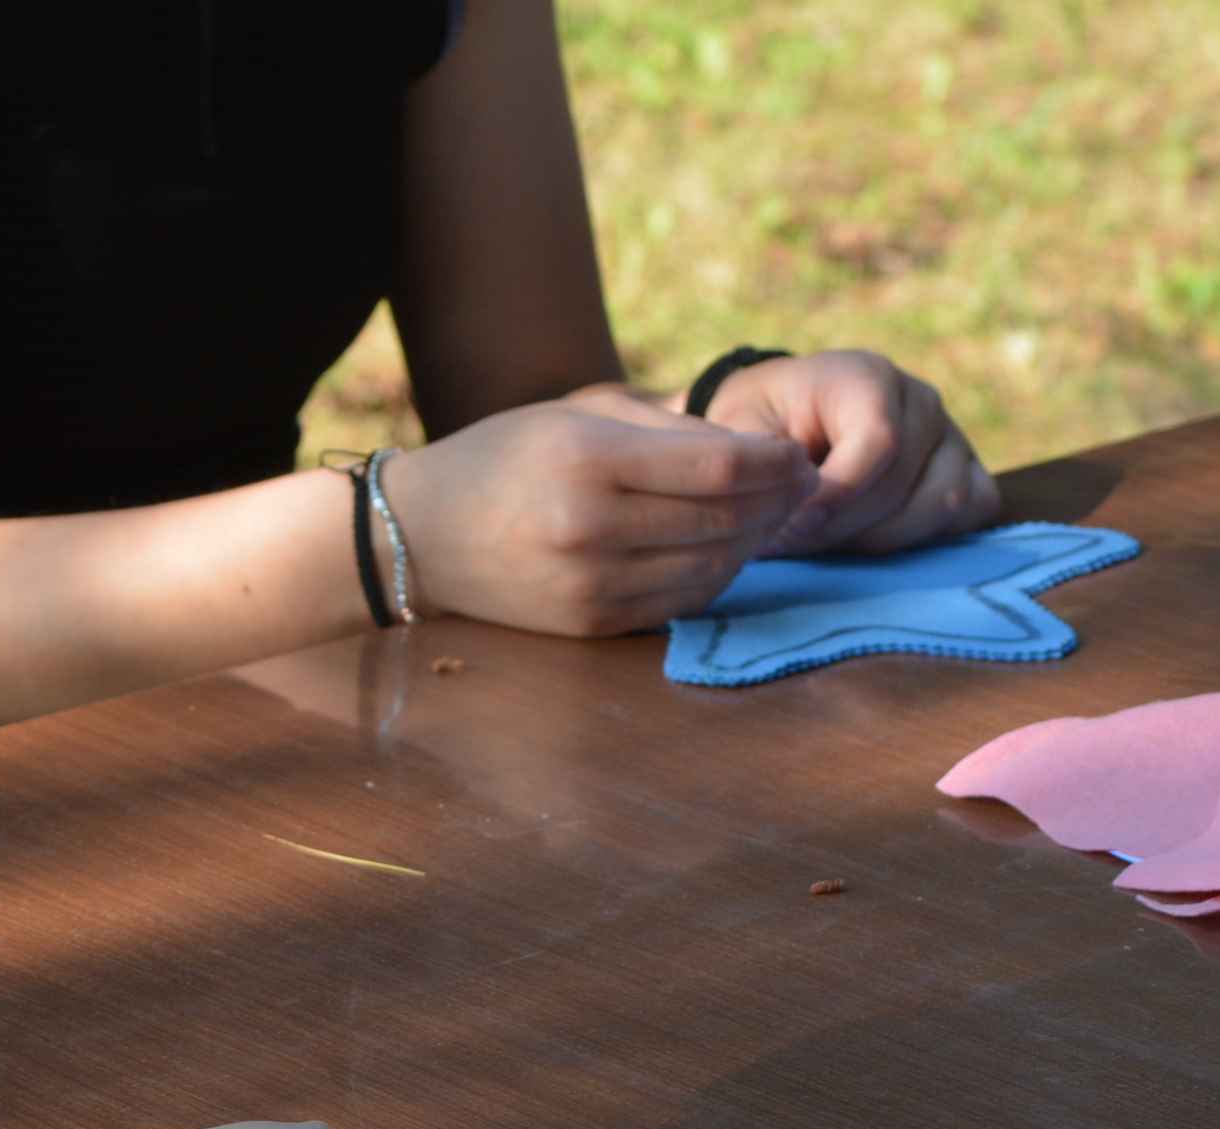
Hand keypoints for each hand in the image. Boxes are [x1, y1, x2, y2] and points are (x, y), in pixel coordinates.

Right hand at [379, 400, 816, 636]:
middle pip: (725, 520)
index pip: (720, 466)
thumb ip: (666, 426)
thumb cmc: (506, 457)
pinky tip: (723, 552)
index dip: (776, 463)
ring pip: (712, 569)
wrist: (419, 536)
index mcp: (590, 461)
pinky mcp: (590, 625)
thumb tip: (756, 448)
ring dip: (753, 545)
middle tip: (799, 488)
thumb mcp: (577, 413)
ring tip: (768, 519)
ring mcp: (590, 584)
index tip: (797, 456)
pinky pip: (680, 603)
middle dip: (777, 503)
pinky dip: (714, 577)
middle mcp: (591, 528)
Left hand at [700, 349, 997, 555]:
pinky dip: (928, 535)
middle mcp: (919, 399)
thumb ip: (765, 465)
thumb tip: (802, 508)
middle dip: (842, 526)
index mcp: (866, 377)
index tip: (794, 524)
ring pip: (941, 504)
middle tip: (794, 538)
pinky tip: (874, 535)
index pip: (879, 443)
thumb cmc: (759, 429)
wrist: (783, 424)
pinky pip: (972, 510)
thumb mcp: (741, 434)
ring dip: (879, 538)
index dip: (837, 496)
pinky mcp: (968, 469)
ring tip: (828, 537)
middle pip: (903, 484)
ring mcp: (951, 435)